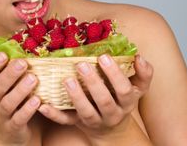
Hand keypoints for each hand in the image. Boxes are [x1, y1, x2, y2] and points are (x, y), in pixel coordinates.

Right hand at [0, 49, 39, 145]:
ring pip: (8, 103)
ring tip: (33, 78)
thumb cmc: (0, 101)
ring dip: (20, 90)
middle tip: (22, 62)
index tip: (3, 54)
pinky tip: (38, 100)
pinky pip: (19, 119)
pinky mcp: (13, 127)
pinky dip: (27, 110)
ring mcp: (2, 115)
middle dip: (9, 74)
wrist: (2, 134)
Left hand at [37, 54, 153, 141]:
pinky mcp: (77, 124)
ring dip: (76, 97)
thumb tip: (139, 57)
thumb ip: (143, 73)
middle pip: (104, 101)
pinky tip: (44, 106)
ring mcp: (94, 121)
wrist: (112, 129)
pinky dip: (54, 115)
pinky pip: (65, 121)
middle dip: (93, 83)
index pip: (124, 90)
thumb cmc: (122, 99)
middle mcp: (112, 114)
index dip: (115, 75)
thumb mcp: (137, 88)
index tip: (104, 56)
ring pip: (86, 113)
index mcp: (127, 102)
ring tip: (67, 80)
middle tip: (82, 64)